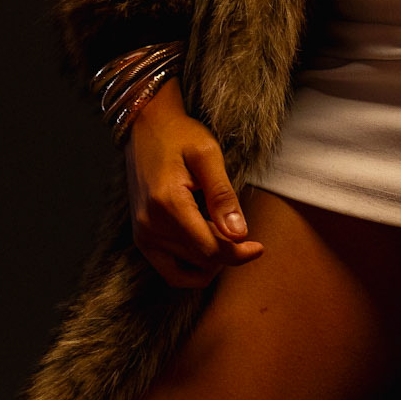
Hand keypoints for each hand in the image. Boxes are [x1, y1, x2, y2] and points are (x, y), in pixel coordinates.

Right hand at [124, 78, 264, 288]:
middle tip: (244, 234)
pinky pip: (170, 271)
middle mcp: (149, 226)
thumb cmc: (180, 136)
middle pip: (200, 261)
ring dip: (211, 261)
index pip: (209, 249)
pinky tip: (207, 246)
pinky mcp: (141, 238)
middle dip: (228, 254)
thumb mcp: (207, 155)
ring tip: (224, 237)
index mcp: (167, 204)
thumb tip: (239, 235)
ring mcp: (142, 235)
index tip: (259, 248)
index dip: (238, 254)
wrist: (146, 127)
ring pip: (186, 270)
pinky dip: (192, 267)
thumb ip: (222, 195)